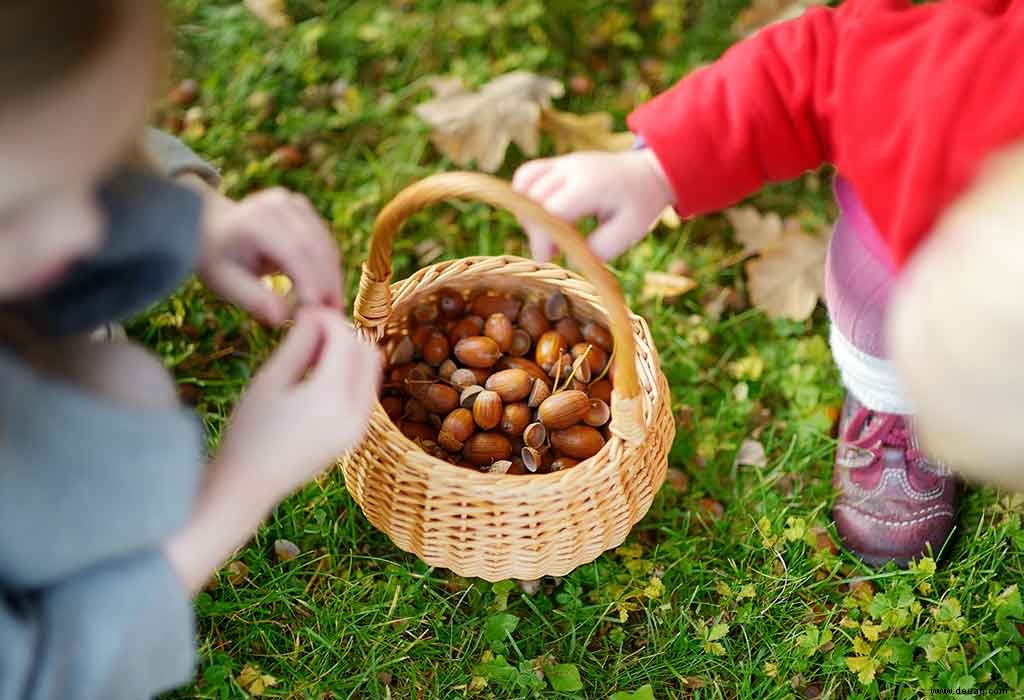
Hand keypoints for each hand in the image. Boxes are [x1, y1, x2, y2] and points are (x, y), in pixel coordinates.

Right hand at [164, 307, 379, 593]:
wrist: (248, 487)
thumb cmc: (248, 431)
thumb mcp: (269, 380)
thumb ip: (299, 343)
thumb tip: (317, 313)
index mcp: (330, 398)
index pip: (346, 340)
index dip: (328, 319)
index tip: (305, 311)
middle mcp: (354, 414)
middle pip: (367, 351)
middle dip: (344, 333)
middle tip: (311, 328)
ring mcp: (359, 428)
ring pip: (370, 371)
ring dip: (350, 353)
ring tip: (311, 350)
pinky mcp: (355, 436)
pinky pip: (364, 392)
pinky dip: (349, 374)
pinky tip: (317, 373)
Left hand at [195, 183, 342, 324]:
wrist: (213, 228)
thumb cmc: (218, 259)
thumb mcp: (226, 283)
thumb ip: (253, 300)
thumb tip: (280, 319)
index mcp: (255, 221)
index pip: (294, 251)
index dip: (311, 282)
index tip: (319, 311)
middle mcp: (277, 205)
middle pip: (314, 247)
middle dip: (327, 283)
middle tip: (334, 314)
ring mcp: (293, 203)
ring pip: (325, 245)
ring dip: (333, 277)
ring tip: (333, 306)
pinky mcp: (303, 209)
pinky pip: (324, 241)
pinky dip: (329, 267)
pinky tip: (328, 290)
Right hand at [511, 149, 674, 261]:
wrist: (647, 173)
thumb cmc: (639, 205)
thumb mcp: (628, 233)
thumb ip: (599, 249)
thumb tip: (570, 259)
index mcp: (590, 186)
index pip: (551, 211)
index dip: (542, 238)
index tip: (547, 259)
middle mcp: (572, 169)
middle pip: (533, 198)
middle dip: (535, 230)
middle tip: (552, 252)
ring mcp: (563, 162)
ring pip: (524, 183)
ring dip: (527, 212)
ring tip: (547, 232)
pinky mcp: (557, 163)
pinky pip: (527, 174)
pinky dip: (525, 196)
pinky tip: (542, 215)